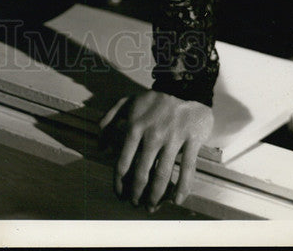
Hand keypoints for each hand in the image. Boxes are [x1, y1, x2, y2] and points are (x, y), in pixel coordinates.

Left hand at [99, 90, 212, 211]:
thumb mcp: (126, 102)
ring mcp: (173, 138)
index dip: (119, 182)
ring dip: (156, 195)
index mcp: (134, 127)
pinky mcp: (192, 140)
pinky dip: (182, 188)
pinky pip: (187, 169)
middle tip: (135, 204)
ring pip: (163, 175)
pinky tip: (177, 201)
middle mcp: (152, 135)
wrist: (184, 87)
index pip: (123, 162)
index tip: (119, 194)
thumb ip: (109, 121)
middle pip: (141, 173)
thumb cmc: (153, 100)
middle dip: (136, 193)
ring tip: (151, 206)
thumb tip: (100, 147)